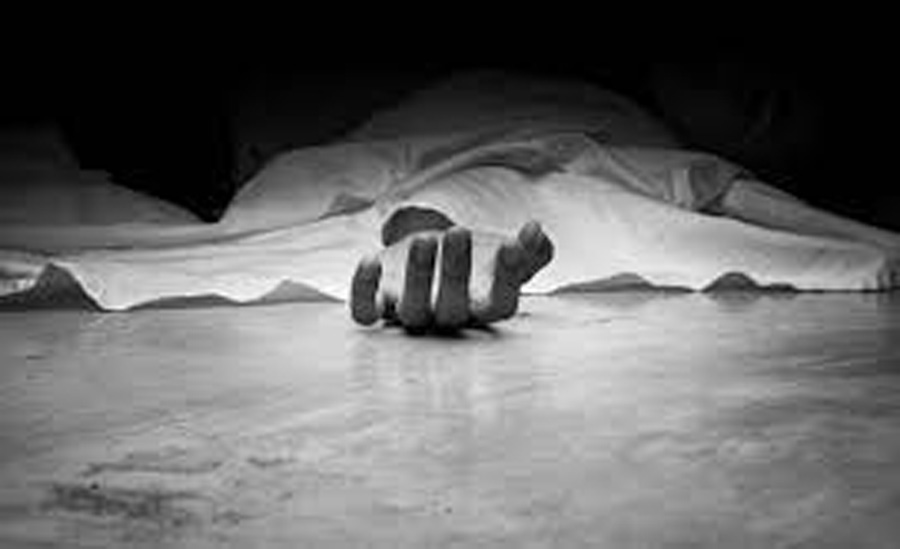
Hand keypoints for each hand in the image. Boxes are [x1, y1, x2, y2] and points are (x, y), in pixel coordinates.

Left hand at [350, 221, 553, 331]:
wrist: (433, 260)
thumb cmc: (476, 261)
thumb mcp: (505, 253)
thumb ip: (531, 248)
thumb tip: (537, 231)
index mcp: (483, 310)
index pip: (501, 307)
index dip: (508, 279)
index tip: (511, 244)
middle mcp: (447, 320)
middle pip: (452, 311)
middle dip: (456, 273)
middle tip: (461, 232)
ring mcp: (410, 314)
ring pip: (411, 312)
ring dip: (417, 277)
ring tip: (426, 239)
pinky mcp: (378, 306)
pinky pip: (364, 313)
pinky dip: (362, 291)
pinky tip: (371, 258)